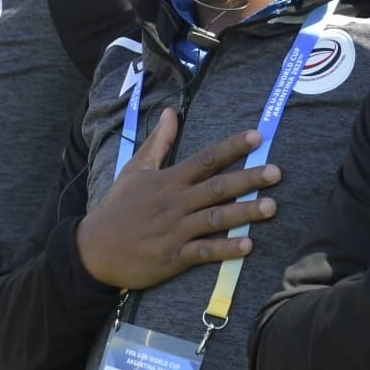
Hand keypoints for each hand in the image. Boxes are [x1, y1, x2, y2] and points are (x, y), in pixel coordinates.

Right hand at [76, 108, 280, 289]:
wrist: (93, 249)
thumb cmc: (117, 207)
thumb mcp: (134, 169)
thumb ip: (158, 142)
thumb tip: (169, 112)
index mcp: (168, 180)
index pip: (205, 159)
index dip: (232, 147)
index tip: (257, 138)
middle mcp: (174, 203)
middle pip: (216, 187)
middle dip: (247, 179)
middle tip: (276, 172)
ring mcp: (175, 231)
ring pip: (215, 219)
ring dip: (244, 212)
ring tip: (271, 206)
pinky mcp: (173, 257)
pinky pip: (204, 252)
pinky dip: (226, 249)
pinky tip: (248, 245)